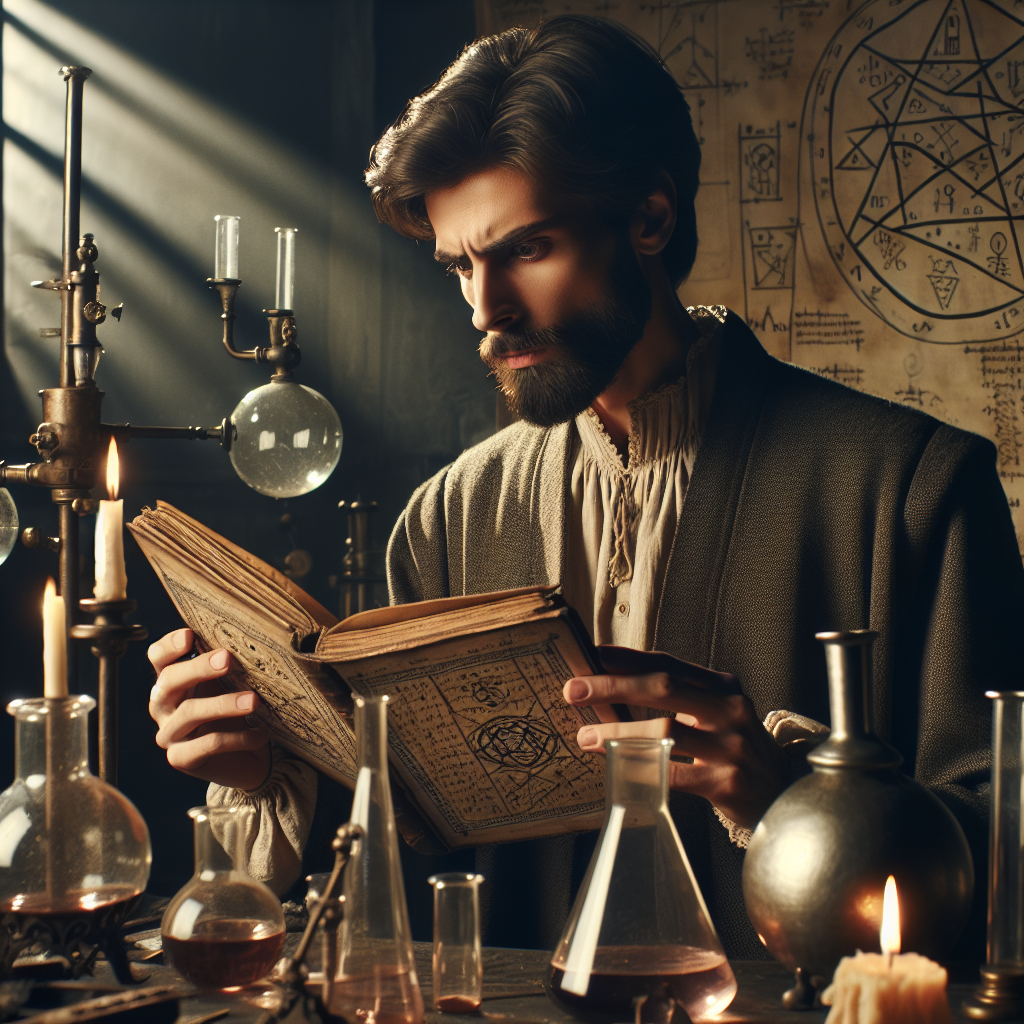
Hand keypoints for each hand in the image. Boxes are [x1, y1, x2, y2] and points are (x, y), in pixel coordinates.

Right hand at [148, 628, 270, 791]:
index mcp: (172, 682)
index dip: (168, 645)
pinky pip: (207, 744)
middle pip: (168, 681)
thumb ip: (227, 665)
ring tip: (254, 700)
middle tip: (227, 659)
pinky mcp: (181, 759)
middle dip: (198, 667)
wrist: (247, 758)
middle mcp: (164, 706)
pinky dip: (236, 738)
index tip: (189, 635)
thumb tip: (243, 640)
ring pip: (189, 712)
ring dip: (224, 704)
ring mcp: (169, 734)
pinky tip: (259, 734)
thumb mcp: (231, 685)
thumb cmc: (236, 713)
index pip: (158, 658)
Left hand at [563, 645, 789, 828]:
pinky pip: (673, 773)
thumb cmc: (737, 750)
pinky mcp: (726, 780)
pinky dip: (640, 769)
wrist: (784, 794)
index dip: (627, 658)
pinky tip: (616, 769)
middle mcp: (729, 708)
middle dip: (613, 687)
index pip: (668, 663)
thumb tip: (611, 687)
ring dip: (617, 733)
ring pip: (664, 731)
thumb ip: (677, 699)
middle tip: (575, 690)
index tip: (592, 655)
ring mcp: (730, 745)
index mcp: (723, 686)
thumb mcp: (716, 714)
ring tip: (586, 735)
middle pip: (663, 687)